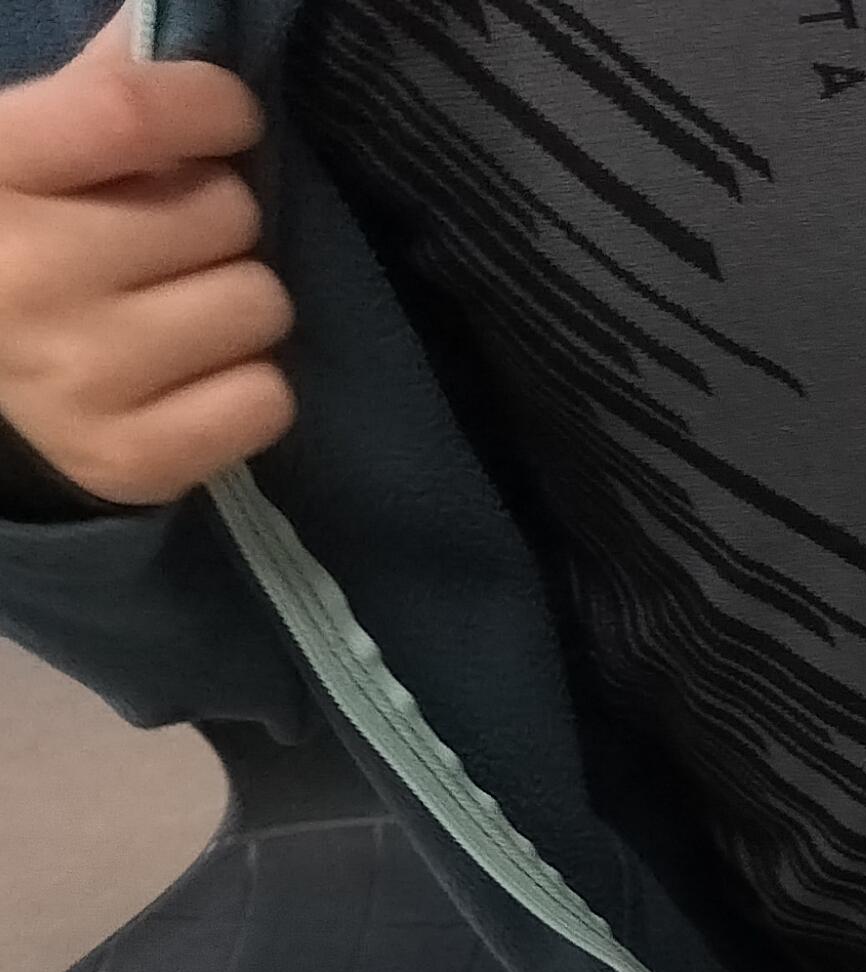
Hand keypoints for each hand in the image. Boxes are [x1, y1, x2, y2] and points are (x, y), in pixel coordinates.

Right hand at [0, 10, 287, 505]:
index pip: (130, 111)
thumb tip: (168, 27)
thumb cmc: (30, 236)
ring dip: (238, 300)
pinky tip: (189, 376)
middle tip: (170, 239)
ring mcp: (75, 378)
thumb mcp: (39, 151)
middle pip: (226, 213)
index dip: (209, 106)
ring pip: (260, 305)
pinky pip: (266, 400)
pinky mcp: (128, 460)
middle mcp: (23, 278)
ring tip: (176, 306)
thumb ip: (105, 91)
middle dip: (218, 217)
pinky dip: (246, 387)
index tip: (225, 117)